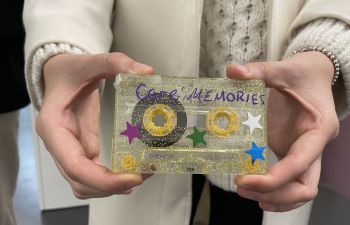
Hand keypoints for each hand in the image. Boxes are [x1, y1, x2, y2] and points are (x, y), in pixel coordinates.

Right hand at [36, 53, 153, 198]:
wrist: (58, 75)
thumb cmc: (69, 71)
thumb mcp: (90, 62)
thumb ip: (116, 63)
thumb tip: (146, 72)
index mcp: (54, 127)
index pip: (74, 166)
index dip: (103, 179)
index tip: (132, 178)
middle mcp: (58, 145)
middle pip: (80, 181)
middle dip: (112, 186)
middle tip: (144, 176)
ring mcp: (68, 150)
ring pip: (85, 184)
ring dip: (111, 187)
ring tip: (142, 176)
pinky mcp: (80, 149)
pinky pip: (92, 173)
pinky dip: (110, 180)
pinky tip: (130, 177)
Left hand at [227, 51, 339, 211]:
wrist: (314, 75)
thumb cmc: (302, 73)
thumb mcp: (283, 68)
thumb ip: (260, 70)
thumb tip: (232, 70)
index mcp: (318, 129)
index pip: (300, 163)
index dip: (275, 178)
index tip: (244, 180)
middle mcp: (314, 146)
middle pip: (305, 186)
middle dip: (276, 194)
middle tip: (242, 188)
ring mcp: (304, 152)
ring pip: (300, 189)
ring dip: (275, 198)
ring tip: (244, 192)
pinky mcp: (292, 152)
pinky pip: (289, 180)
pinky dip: (274, 191)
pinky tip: (254, 190)